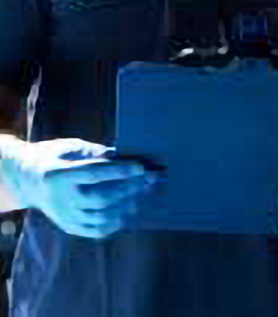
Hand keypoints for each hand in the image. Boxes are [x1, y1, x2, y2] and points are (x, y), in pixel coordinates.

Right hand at [0, 138, 163, 239]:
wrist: (27, 178)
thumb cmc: (56, 156)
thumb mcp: (73, 147)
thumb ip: (98, 153)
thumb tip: (127, 157)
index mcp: (59, 174)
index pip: (94, 174)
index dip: (120, 171)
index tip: (142, 167)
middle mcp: (60, 198)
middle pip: (101, 198)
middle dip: (129, 188)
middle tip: (150, 179)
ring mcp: (64, 215)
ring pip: (100, 216)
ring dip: (126, 206)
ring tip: (143, 194)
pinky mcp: (68, 226)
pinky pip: (95, 230)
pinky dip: (115, 223)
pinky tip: (128, 211)